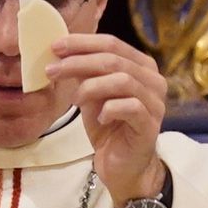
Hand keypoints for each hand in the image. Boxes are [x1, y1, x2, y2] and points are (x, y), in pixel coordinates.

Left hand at [50, 31, 171, 207]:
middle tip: (52, 70)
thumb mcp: (91, 93)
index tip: (55, 46)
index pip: (112, 43)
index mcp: (141, 65)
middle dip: (79, 62)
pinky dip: (109, 109)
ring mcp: (155, 102)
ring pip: (122, 80)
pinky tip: (99, 118)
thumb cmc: (108, 126)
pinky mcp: (151, 124)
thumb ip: (84, 72)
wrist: (121, 165)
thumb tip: (60, 51)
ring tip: (75, 99)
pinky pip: (130, 107)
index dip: (82, 43)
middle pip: (115, 60)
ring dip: (91, 86)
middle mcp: (153, 79)